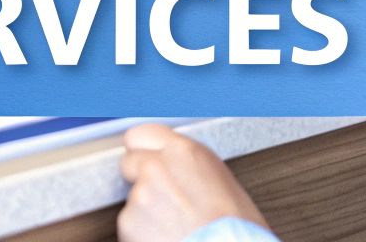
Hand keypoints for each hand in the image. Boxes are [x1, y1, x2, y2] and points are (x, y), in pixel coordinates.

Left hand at [118, 124, 267, 241]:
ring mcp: (140, 195)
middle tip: (162, 197)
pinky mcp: (129, 223)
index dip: (143, 150)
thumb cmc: (237, 229)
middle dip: (139, 177)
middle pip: (129, 161)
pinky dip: (143, 232)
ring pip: (132, 197)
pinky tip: (166, 237)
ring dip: (146, 210)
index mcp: (183, 151)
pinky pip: (130, 224)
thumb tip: (182, 171)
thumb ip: (192, 167)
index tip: (146, 158)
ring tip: (174, 225)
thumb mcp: (223, 182)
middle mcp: (156, 167)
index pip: (141, 134)